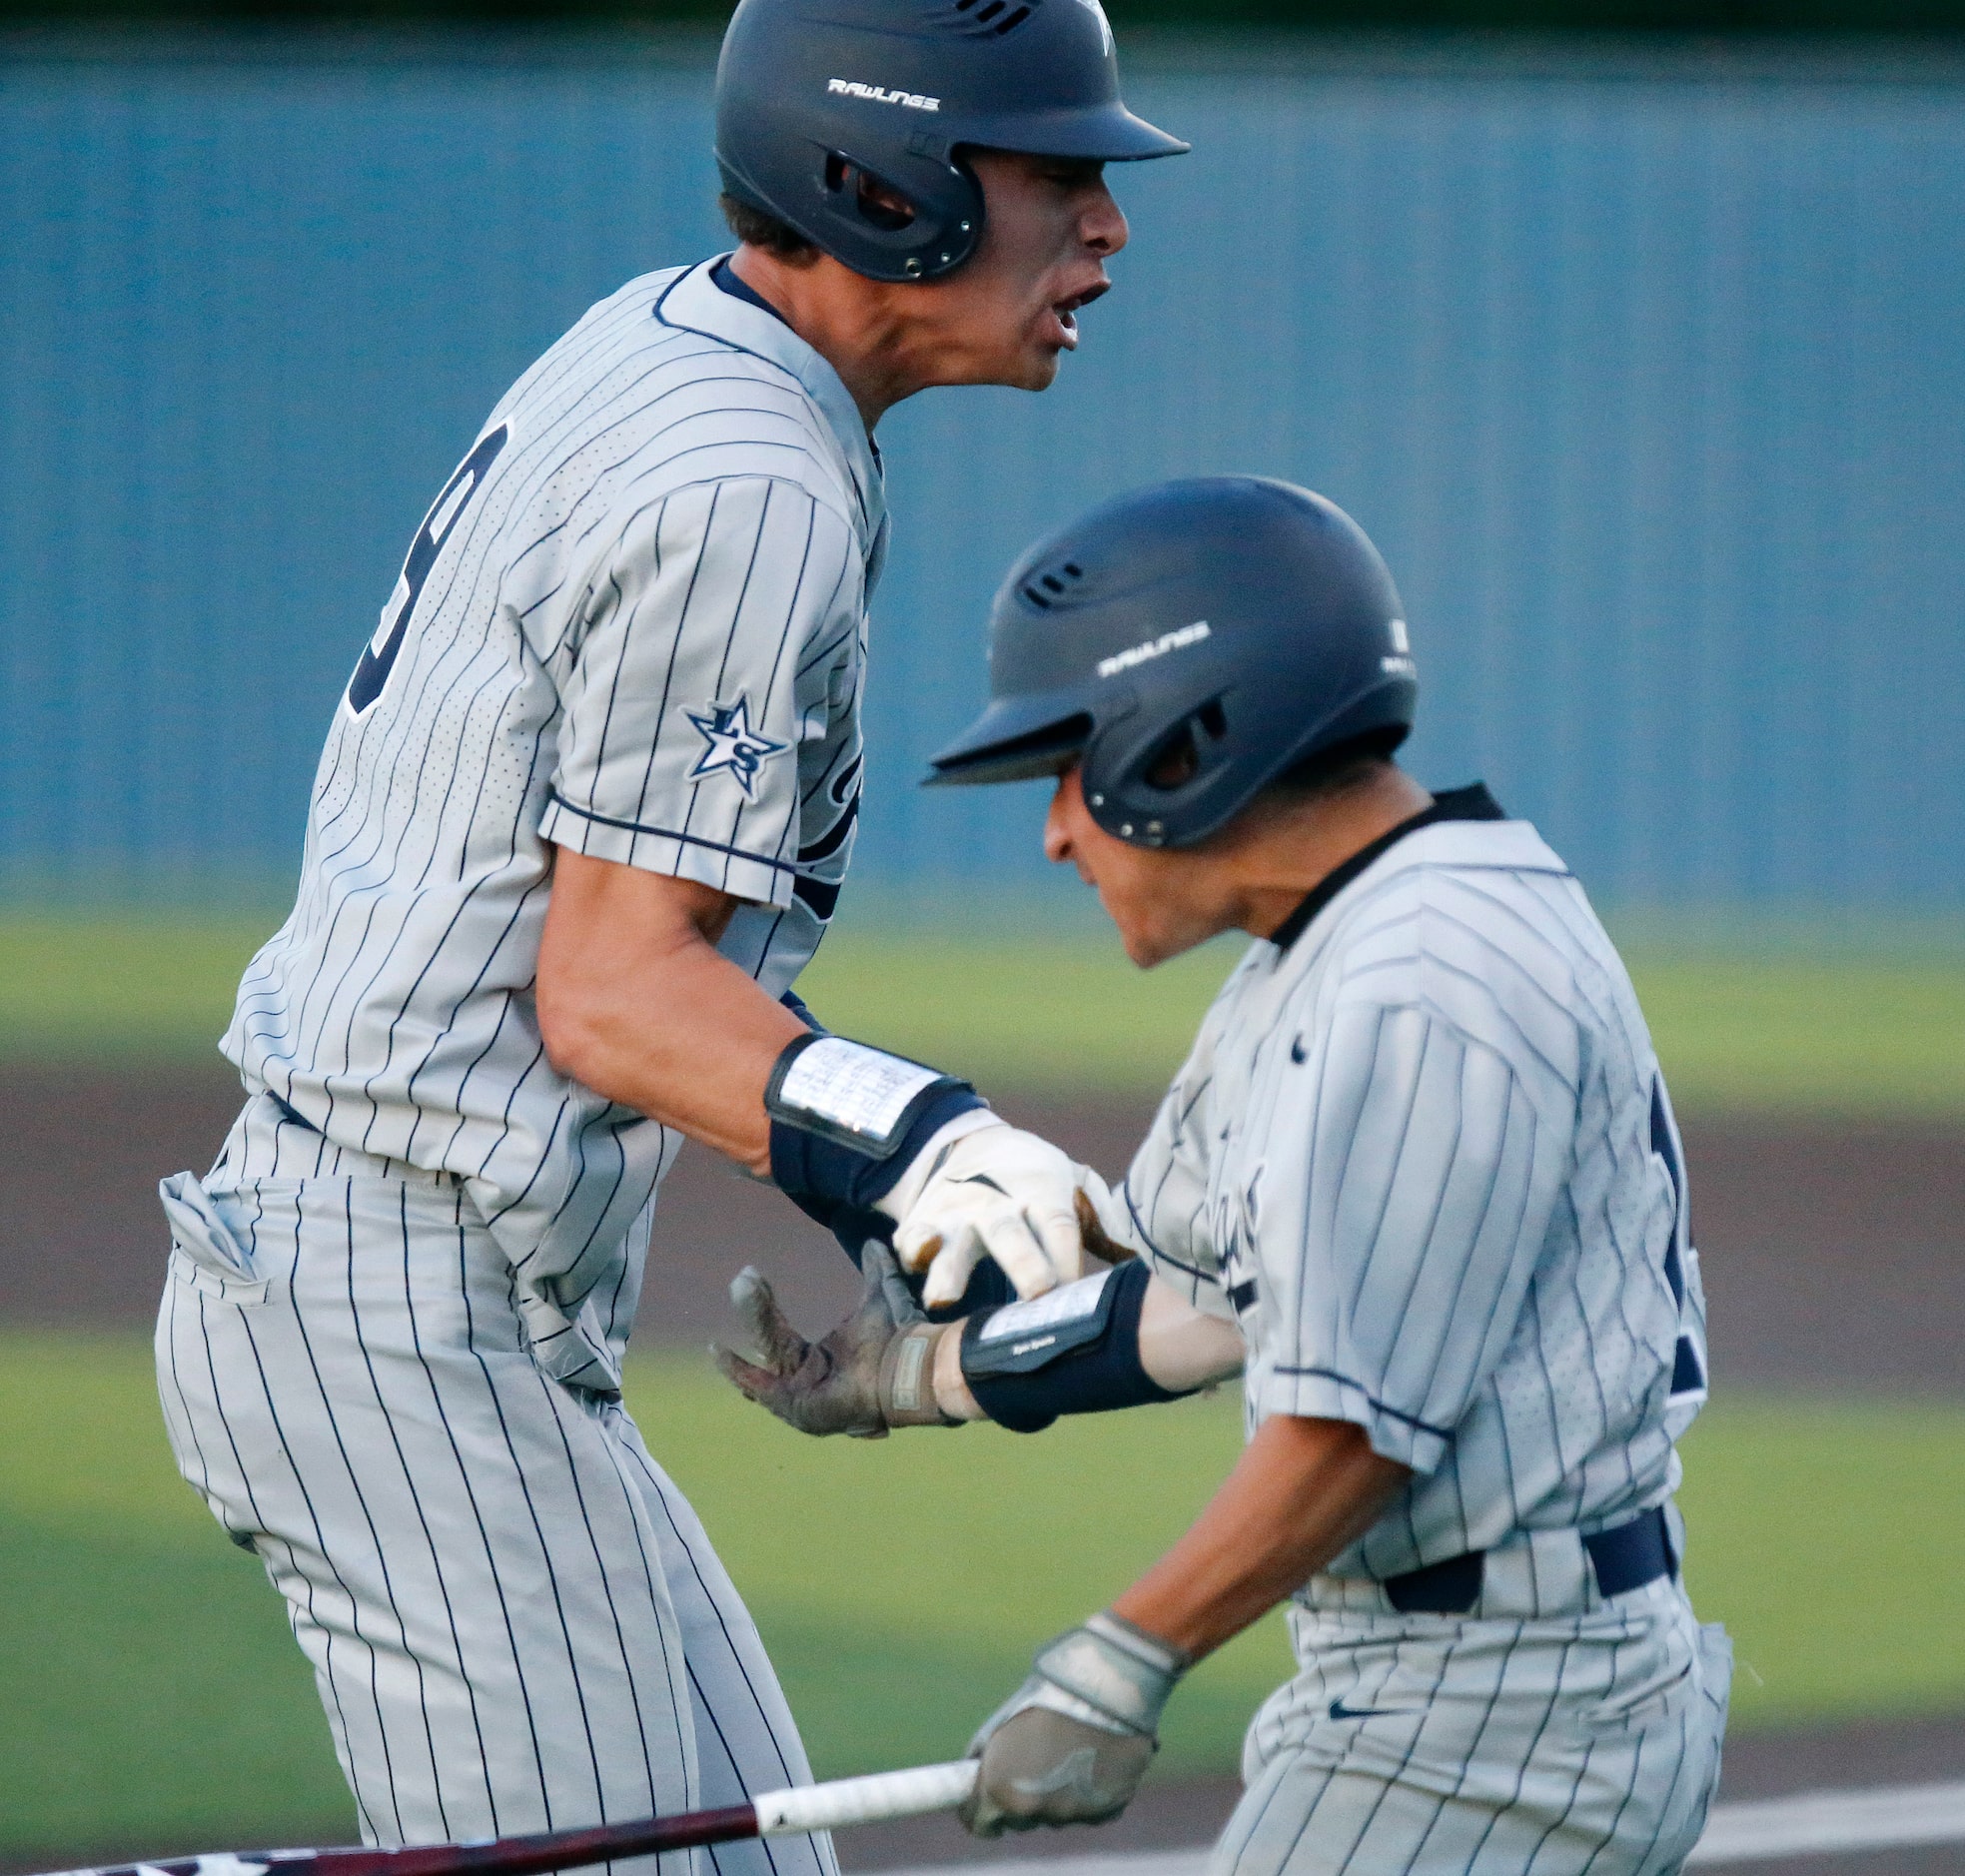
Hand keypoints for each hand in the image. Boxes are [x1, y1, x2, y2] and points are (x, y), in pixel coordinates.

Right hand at [713, 1243, 953, 1436]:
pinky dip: (737, 1371)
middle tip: (745, 1276)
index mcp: (819, 1357)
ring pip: (767, 1352)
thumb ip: (876, 1269)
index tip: (750, 1275)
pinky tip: (718, 1350)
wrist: (910, 1365)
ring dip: (755, 1320)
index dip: (764, 1305)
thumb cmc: (899, 1338)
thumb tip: (874, 1243)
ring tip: (743, 1286)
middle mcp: (806, 1377)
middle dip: (757, 1309)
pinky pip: (760, 1389)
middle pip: (770, 1340)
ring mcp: (800, 1395)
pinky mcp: (797, 1407)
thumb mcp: (882, 1294)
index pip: (780, 1331)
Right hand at [879, 1115, 1102, 1305]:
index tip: (1076, 1295)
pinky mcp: (922, 1222)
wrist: (965, 1145)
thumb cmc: (1034, 1181)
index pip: (1057, 1226)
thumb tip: (1141, 1258)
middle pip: (1010, 1234)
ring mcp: (956, 1213)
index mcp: (1040, 1192)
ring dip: (950, 1270)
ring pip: (953, 1242)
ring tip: (944, 1299)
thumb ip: (1104, 1217)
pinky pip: (912, 1239)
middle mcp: (998, 1203)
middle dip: (1023, 1265)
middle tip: (1036, 1294)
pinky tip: (914, 1265)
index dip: (1067, 1257)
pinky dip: (912, 1251)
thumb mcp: (1072, 1183)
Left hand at [961, 1613, 1188, 1837]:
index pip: (979, 1823)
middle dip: (1021, 1799)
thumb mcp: (1005, 1720)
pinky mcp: (1107, 1811)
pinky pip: (1090, 1810)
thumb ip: (988, 1755)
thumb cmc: (1050, 1694)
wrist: (1106, 1685)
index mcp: (1000, 1788)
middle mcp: (1034, 1810)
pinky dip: (1089, 1794)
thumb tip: (975, 1771)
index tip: (985, 1799)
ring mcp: (1072, 1814)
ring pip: (1057, 1815)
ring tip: (1069, 1751)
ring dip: (1057, 1794)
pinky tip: (1095, 1761)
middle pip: (1020, 1820)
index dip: (980, 1810)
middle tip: (1034, 1762)